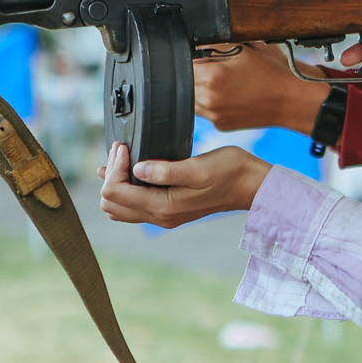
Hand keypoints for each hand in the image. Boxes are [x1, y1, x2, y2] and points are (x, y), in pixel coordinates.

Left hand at [98, 142, 270, 226]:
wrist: (251, 185)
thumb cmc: (229, 172)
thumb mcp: (198, 167)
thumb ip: (166, 171)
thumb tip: (137, 169)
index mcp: (163, 207)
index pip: (115, 193)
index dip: (114, 168)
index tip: (125, 146)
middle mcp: (159, 216)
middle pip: (111, 204)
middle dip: (110, 176)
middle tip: (123, 149)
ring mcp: (163, 215)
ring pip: (119, 207)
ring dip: (115, 182)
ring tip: (123, 157)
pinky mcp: (168, 208)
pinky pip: (133, 205)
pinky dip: (126, 188)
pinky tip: (131, 169)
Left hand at [193, 43, 329, 132]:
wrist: (290, 100)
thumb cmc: (271, 73)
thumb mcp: (242, 48)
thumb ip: (214, 46)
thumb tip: (195, 45)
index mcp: (212, 76)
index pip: (184, 64)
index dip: (192, 59)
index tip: (202, 57)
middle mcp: (209, 99)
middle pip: (186, 83)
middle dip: (197, 74)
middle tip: (217, 70)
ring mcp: (214, 115)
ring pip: (193, 99)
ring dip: (201, 90)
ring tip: (224, 83)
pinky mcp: (220, 125)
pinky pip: (206, 112)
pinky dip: (212, 103)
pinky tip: (231, 96)